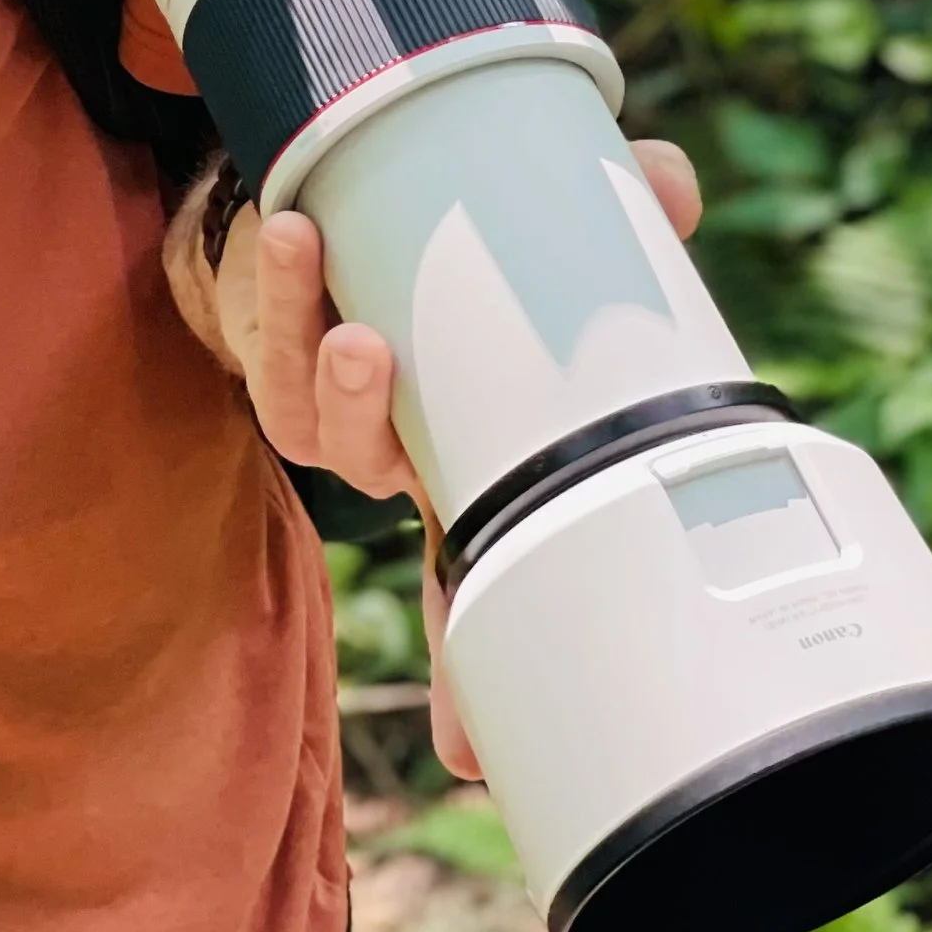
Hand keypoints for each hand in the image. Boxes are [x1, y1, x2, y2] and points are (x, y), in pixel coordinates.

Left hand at [211, 137, 704, 780]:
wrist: (320, 209)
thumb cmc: (451, 257)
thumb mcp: (543, 244)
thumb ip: (611, 214)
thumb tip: (664, 180)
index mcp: (473, 458)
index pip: (486, 574)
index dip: (479, 664)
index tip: (474, 750)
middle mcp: (401, 446)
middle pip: (392, 489)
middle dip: (391, 456)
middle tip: (387, 372)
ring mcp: (331, 399)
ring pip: (318, 420)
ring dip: (332, 370)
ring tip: (352, 319)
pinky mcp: (273, 344)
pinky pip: (267, 337)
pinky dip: (284, 290)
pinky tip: (297, 234)